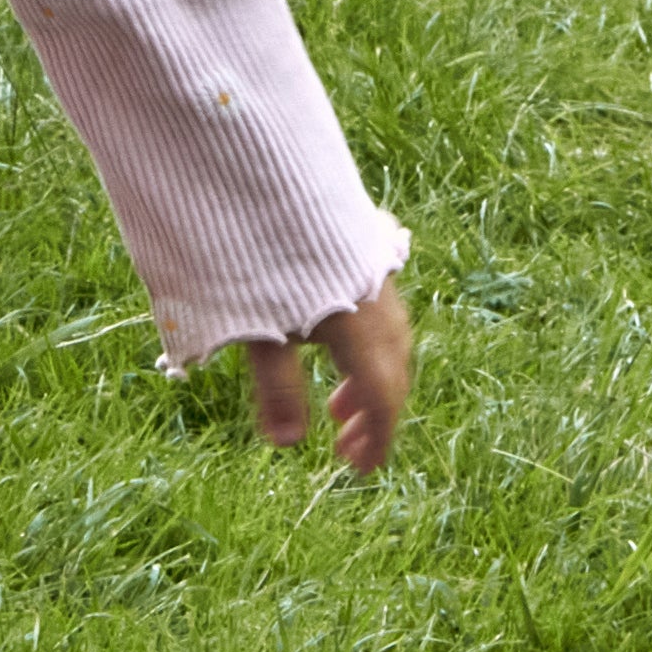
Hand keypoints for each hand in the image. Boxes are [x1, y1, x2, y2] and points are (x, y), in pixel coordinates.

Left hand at [243, 278, 411, 476]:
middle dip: (371, 418)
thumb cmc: (261, 266)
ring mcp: (379, 283)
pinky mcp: (367, 265)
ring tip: (336, 408)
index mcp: (363, 333)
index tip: (364, 469)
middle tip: (343, 448)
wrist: (273, 182)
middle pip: (390, 376)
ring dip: (368, 385)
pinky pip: (382, 323)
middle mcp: (382, 310)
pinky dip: (367, 353)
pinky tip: (340, 354)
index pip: (382, 398)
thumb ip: (278, 389)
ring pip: (388, 348)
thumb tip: (287, 444)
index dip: (376, 438)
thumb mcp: (262, 334)